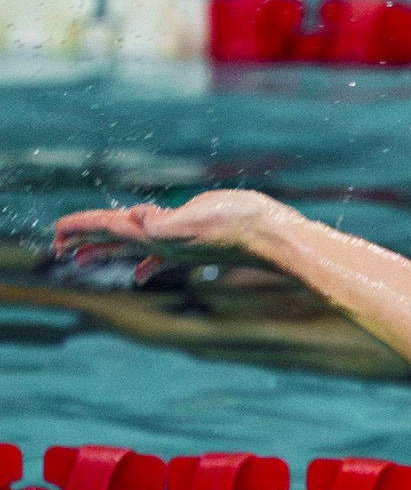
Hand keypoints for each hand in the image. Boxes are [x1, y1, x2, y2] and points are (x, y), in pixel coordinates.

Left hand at [53, 190, 298, 283]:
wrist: (275, 238)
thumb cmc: (239, 223)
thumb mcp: (198, 216)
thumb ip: (165, 222)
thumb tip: (136, 218)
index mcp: (159, 233)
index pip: (110, 229)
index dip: (82, 228)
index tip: (55, 233)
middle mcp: (165, 242)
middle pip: (115, 242)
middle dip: (85, 243)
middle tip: (57, 248)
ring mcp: (180, 246)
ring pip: (133, 249)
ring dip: (107, 251)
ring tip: (82, 258)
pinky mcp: (195, 244)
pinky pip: (159, 256)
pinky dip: (144, 263)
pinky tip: (139, 274)